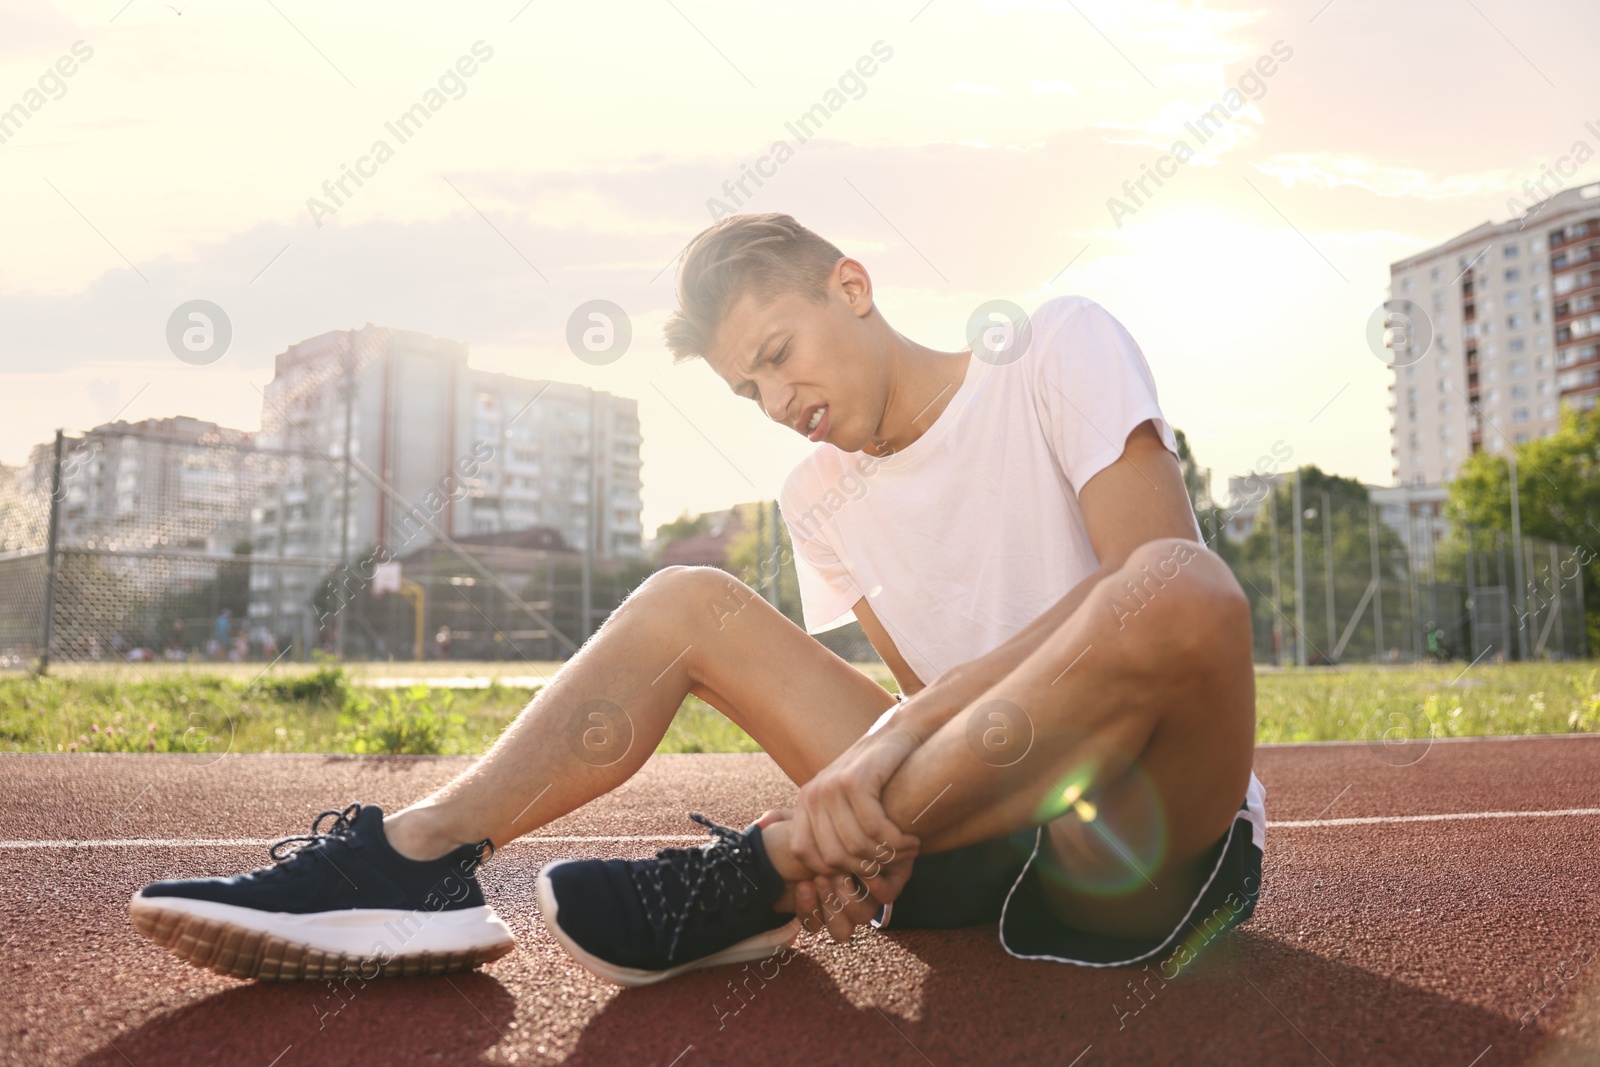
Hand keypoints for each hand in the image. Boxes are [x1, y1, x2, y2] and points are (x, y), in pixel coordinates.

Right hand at [757, 809, 915, 942]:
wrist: (863, 796)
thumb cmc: (826, 811)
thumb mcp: (800, 817)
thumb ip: (778, 820)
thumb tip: (764, 821)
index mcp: (826, 893)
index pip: (816, 922)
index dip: (809, 911)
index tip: (803, 885)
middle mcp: (850, 896)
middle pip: (841, 930)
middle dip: (827, 907)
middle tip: (821, 881)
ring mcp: (873, 889)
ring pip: (862, 917)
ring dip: (847, 900)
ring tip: (838, 876)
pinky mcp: (897, 875)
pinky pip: (886, 897)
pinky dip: (875, 889)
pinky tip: (866, 873)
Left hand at [784, 727, 921, 898]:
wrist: (899, 734)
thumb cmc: (878, 777)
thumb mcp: (846, 804)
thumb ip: (834, 833)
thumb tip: (831, 881)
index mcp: (805, 803)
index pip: (805, 855)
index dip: (836, 871)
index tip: (865, 867)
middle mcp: (812, 794)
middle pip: (834, 856)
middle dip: (868, 867)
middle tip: (894, 863)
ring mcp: (832, 786)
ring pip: (856, 845)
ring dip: (887, 856)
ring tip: (908, 850)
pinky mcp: (857, 780)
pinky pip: (874, 828)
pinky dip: (896, 842)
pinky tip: (910, 840)